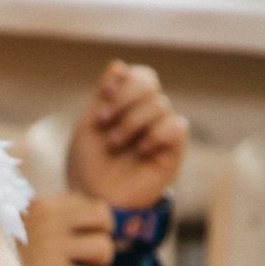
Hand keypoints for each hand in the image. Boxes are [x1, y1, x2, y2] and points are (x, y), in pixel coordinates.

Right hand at [19, 194, 112, 265]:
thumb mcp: (15, 220)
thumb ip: (42, 214)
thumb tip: (81, 217)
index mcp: (44, 205)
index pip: (91, 205)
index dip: (94, 224)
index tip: (83, 238)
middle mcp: (52, 221)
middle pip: (104, 219)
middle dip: (102, 237)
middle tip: (87, 254)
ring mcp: (53, 248)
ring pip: (103, 249)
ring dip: (98, 263)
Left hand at [66, 62, 188, 212]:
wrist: (93, 200)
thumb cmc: (88, 166)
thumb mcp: (89, 125)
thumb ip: (104, 95)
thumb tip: (119, 65)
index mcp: (129, 107)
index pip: (140, 77)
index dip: (124, 81)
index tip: (104, 97)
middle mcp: (147, 117)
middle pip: (150, 84)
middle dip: (124, 99)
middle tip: (103, 122)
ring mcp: (160, 133)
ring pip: (160, 104)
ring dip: (132, 121)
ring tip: (115, 143)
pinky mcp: (172, 153)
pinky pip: (176, 127)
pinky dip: (156, 133)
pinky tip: (141, 150)